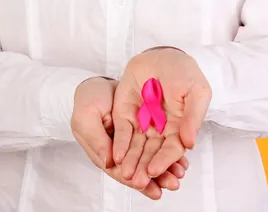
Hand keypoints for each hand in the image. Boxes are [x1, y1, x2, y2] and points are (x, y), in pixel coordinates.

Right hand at [71, 77, 188, 198]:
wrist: (99, 82)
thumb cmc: (89, 99)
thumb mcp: (86, 116)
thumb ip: (96, 139)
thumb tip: (109, 162)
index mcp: (104, 151)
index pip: (120, 170)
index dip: (134, 179)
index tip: (149, 186)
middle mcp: (120, 149)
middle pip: (139, 166)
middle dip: (156, 176)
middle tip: (172, 184)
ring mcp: (133, 138)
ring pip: (150, 155)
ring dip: (165, 165)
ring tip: (181, 172)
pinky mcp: (144, 127)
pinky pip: (158, 140)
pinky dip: (168, 147)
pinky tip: (182, 153)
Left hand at [112, 48, 211, 186]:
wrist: (161, 54)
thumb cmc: (184, 73)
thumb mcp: (196, 92)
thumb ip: (193, 117)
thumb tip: (190, 143)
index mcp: (179, 128)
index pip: (171, 149)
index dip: (163, 161)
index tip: (155, 171)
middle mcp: (160, 130)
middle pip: (152, 153)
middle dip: (145, 168)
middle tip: (138, 181)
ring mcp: (142, 123)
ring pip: (136, 147)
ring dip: (132, 162)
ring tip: (126, 175)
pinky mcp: (125, 114)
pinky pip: (123, 132)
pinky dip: (120, 145)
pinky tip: (117, 156)